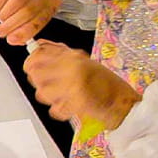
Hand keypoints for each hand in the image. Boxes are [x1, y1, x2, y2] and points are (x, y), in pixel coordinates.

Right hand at [0, 0, 61, 44]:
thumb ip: (25, 25)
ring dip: (5, 15)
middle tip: (1, 32)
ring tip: (0, 21)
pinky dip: (0, 4)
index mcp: (52, 1)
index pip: (40, 20)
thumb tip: (16, 41)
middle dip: (12, 25)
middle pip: (28, 11)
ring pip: (17, 2)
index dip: (25, 32)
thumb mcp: (29, 8)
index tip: (12, 40)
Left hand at [23, 44, 139, 131]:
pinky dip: (59, 112)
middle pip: (35, 73)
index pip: (38, 54)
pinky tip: (68, 108)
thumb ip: (61, 53)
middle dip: (38, 81)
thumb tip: (40, 45)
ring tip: (61, 98)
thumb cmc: (107, 84)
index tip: (33, 68)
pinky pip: (55, 109)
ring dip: (49, 98)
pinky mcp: (78, 102)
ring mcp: (74, 84)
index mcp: (73, 56)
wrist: (125, 104)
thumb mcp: (84, 62)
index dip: (31, 62)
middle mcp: (72, 67)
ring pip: (42, 92)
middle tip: (49, 86)